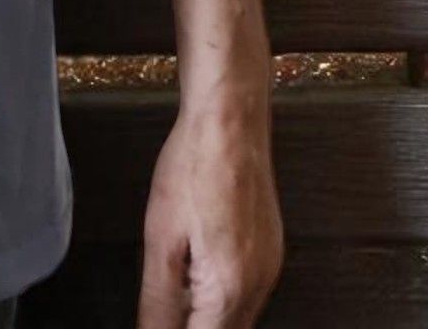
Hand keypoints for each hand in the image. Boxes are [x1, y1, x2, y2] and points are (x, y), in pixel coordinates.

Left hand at [136, 97, 283, 325]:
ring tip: (175, 295)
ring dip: (206, 316)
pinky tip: (197, 274)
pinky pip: (247, 293)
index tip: (157, 322)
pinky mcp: (271, 250)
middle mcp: (259, 287)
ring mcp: (270, 268)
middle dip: (193, 326)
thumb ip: (158, 301)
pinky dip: (221, 297)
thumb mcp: (160, 239)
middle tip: (162, 312)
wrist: (230, 119)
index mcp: (230, 290)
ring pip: (239, 319)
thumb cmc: (195, 166)